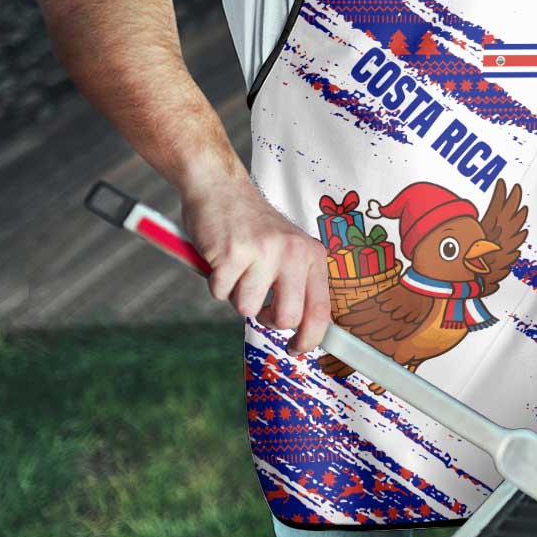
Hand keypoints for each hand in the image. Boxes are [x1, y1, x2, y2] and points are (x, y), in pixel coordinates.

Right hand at [180, 177, 330, 354]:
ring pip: (247, 308)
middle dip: (267, 320)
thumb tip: (303, 330)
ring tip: (237, 268)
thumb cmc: (252, 225)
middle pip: (286, 318)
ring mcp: (263, 252)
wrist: (220, 187)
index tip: (297, 349)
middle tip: (258, 305)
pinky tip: (220, 259)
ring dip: (236, 295)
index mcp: (312, 255)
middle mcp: (293, 253)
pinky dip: (215, 283)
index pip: (320, 310)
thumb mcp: (288, 249)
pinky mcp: (232, 253)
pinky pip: (220, 293)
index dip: (310, 339)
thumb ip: (297, 283)